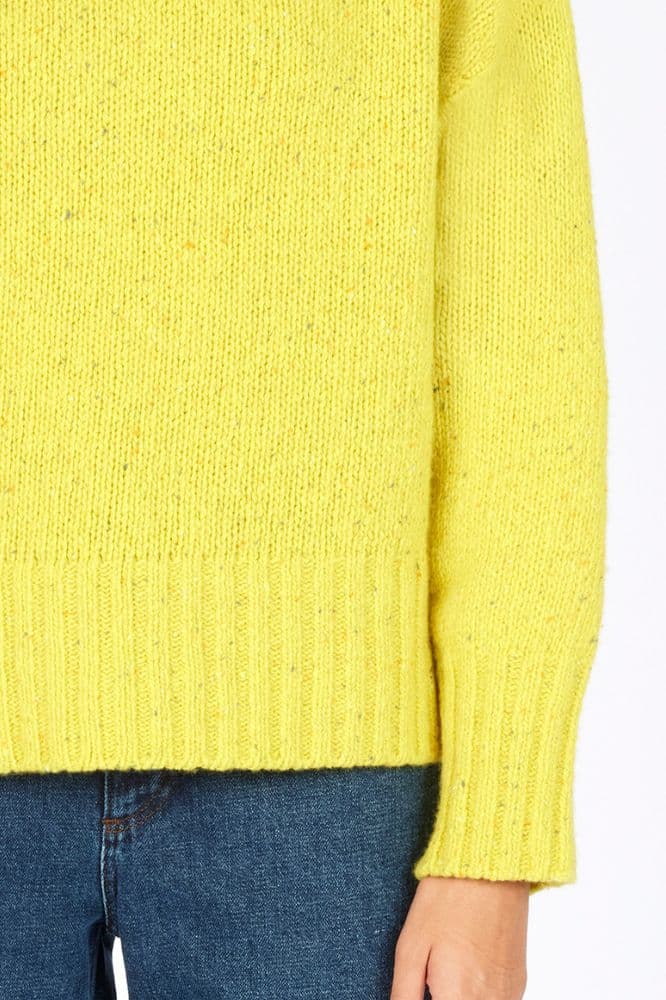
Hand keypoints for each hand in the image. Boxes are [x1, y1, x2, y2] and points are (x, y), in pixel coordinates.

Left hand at [390, 876, 528, 998]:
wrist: (491, 868)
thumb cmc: (446, 901)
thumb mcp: (411, 948)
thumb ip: (404, 995)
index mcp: (458, 997)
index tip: (422, 990)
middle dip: (442, 999)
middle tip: (431, 982)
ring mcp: (509, 995)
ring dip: (459, 997)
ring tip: (446, 974)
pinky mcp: (519, 983)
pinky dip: (477, 997)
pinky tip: (464, 972)